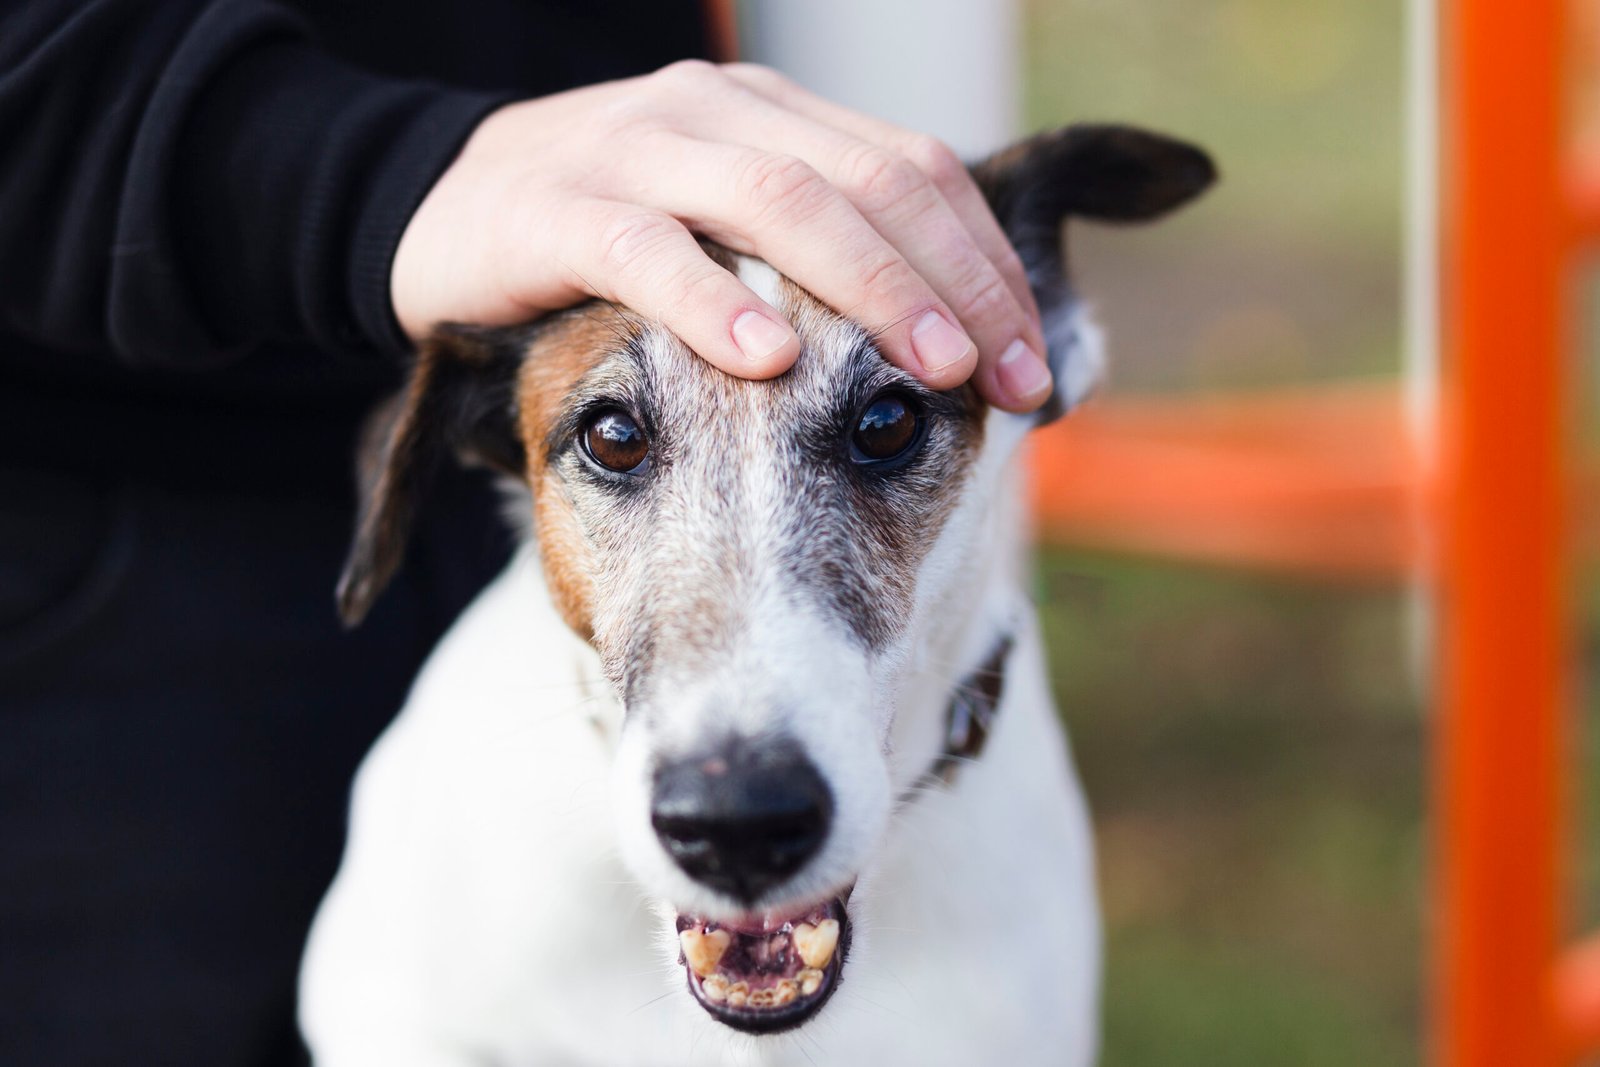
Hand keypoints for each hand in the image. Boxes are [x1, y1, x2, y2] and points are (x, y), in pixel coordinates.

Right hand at [391, 60, 1051, 411]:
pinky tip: (764, 359)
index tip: (1035, 364)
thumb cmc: (607, 238)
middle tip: (1005, 379)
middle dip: (952, 285)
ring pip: (775, 201)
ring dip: (866, 288)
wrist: (438, 205)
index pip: (915, 171)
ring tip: (924, 369)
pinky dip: (710, 301)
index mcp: (776, 116)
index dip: (985, 265)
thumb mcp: (726, 229)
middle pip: (869, 183)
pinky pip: (644, 249)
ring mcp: (634, 149)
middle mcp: (718, 113)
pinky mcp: (553, 206)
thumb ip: (819, 260)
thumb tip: (944, 345)